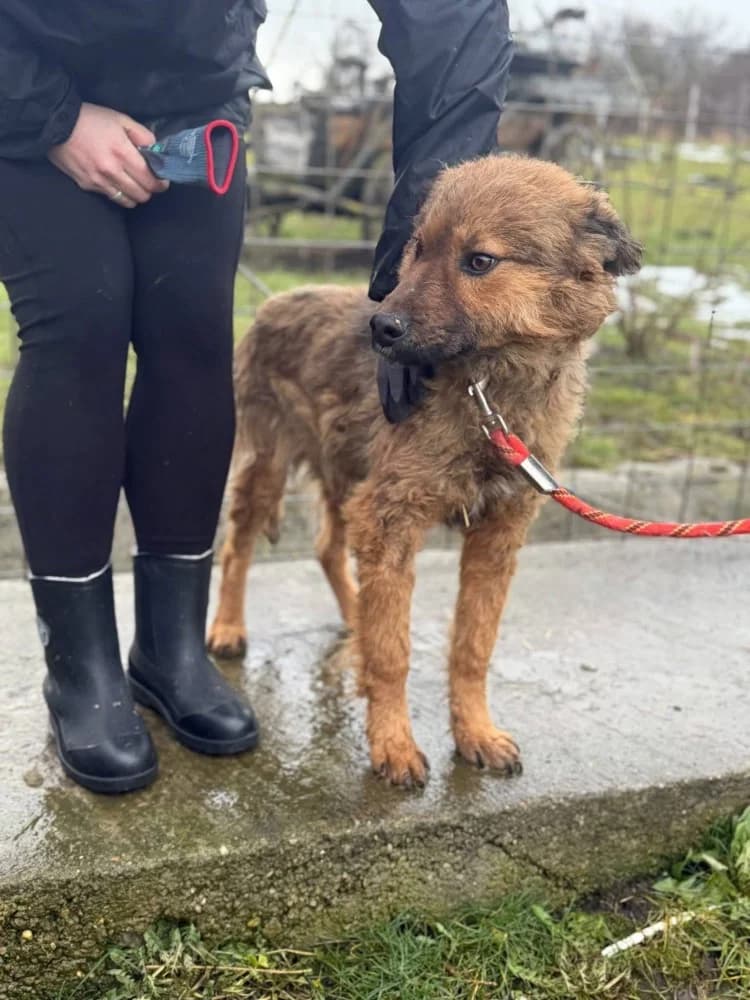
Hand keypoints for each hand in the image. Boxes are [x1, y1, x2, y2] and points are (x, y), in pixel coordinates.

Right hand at [47, 102, 169, 206]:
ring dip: (135, 195)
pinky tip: (117, 182)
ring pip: (128, 201)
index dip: (161, 183)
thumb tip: (156, 151)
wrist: (56, 123)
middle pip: (142, 195)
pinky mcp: (87, 185)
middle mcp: (112, 171)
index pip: (150, 180)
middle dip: (150, 190)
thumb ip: (142, 135)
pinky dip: (119, 193)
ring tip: (133, 184)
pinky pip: (111, 197)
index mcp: (122, 152)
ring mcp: (98, 181)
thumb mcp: (120, 119)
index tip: (162, 180)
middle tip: (148, 181)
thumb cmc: (91, 119)